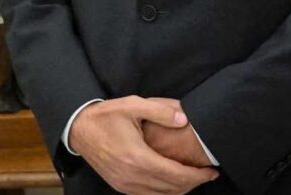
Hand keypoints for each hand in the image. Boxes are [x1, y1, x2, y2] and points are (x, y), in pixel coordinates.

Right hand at [69, 96, 217, 193]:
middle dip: (193, 183)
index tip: (211, 171)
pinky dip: (165, 192)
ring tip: (193, 177)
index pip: (176, 175)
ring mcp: (125, 184)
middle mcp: (131, 176)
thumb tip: (184, 119)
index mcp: (137, 157)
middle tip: (206, 173)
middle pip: (172, 189)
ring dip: (180, 189)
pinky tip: (172, 181)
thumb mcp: (132, 105)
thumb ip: (160, 111)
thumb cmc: (106, 116)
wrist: (79, 129)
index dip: (197, 176)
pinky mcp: (120, 186)